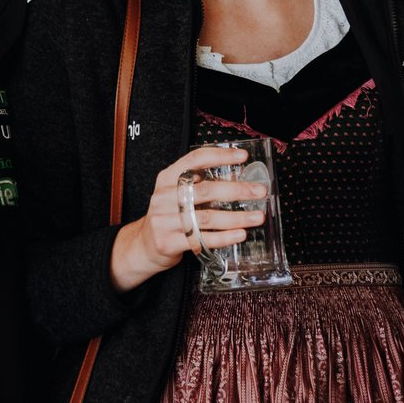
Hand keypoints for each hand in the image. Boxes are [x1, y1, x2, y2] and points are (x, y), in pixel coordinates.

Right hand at [110, 146, 266, 292]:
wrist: (144, 246)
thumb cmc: (168, 217)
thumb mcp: (178, 195)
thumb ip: (202, 184)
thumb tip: (237, 176)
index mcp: (167, 179)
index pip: (195, 160)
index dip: (220, 156)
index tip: (243, 156)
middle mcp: (164, 197)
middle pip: (206, 190)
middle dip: (237, 190)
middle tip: (259, 191)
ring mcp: (164, 220)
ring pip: (207, 217)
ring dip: (237, 217)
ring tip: (257, 216)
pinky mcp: (169, 242)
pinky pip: (202, 239)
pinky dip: (225, 237)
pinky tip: (240, 234)